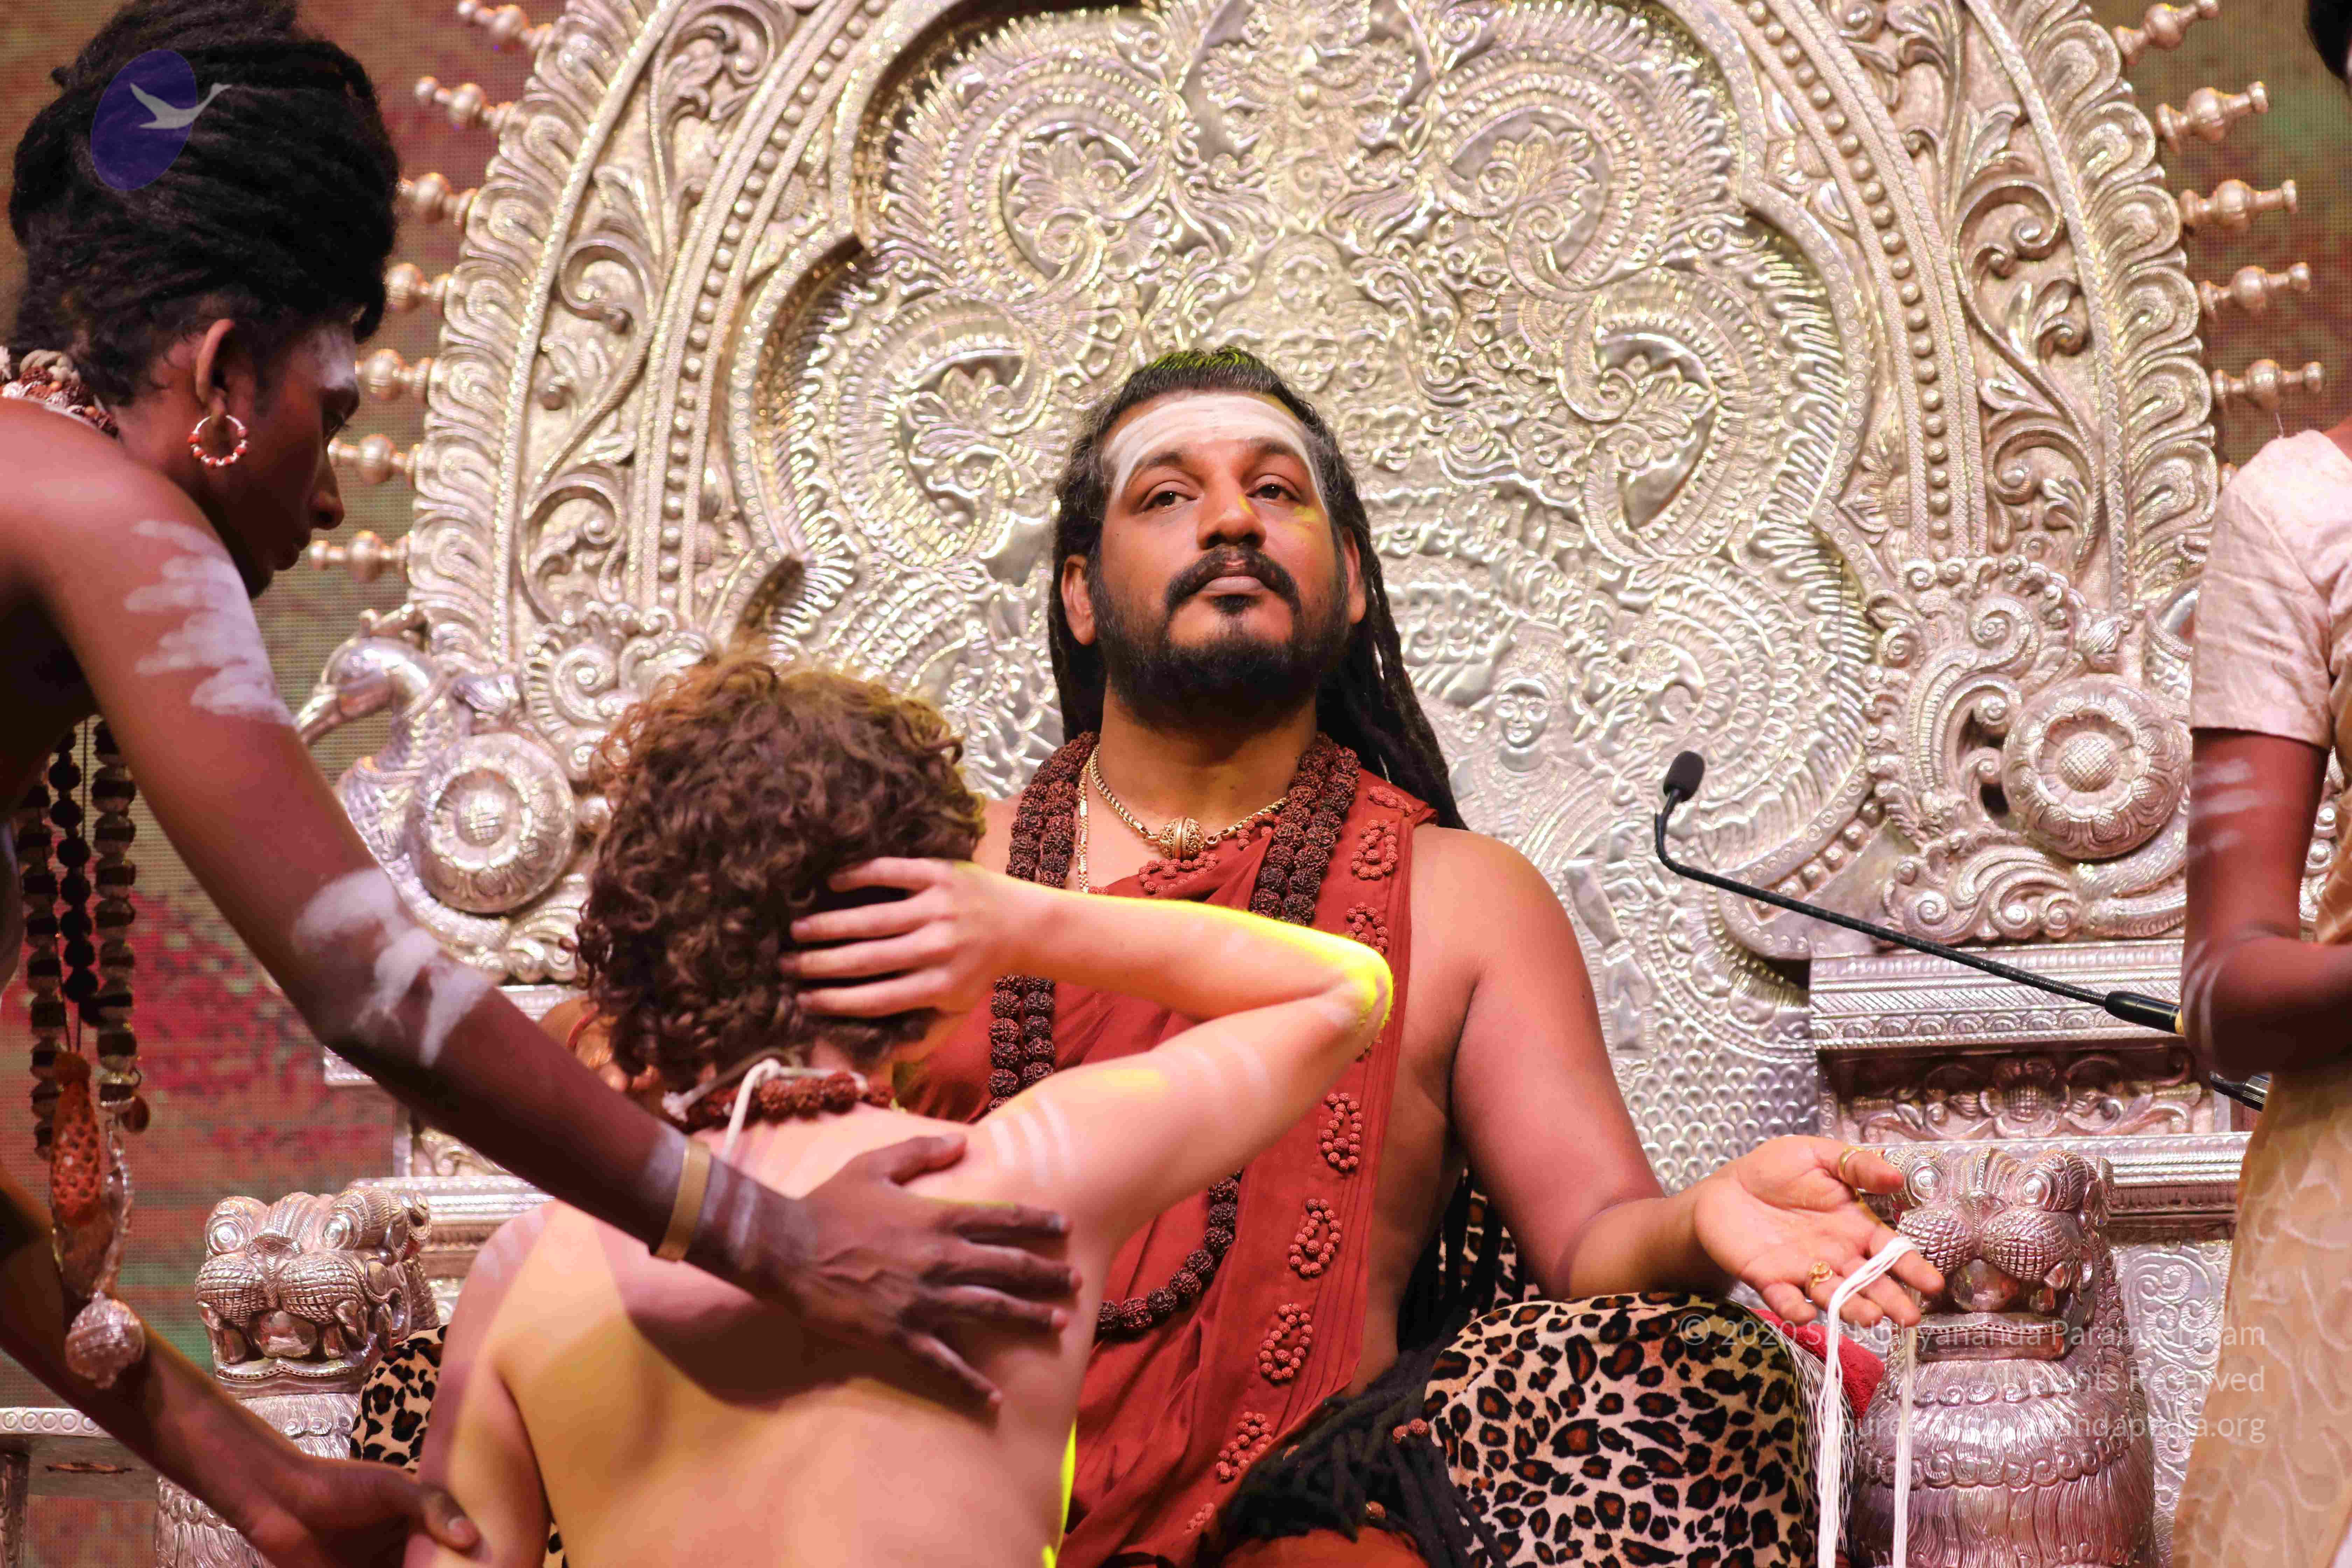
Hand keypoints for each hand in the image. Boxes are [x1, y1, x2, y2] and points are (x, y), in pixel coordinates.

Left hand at [229, 1453, 477, 1567]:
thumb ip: (432, 1506)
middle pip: (431, 1567)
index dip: (467, 1554)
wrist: (279, 1501)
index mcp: (413, 1522)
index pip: (450, 1543)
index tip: (491, 1562)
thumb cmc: (338, 1484)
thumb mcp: (393, 1486)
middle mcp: (396, 1550)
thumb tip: (471, 1537)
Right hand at [765, 1132, 1075, 1408]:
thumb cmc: (829, 1204)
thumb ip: (922, 1152)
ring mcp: (922, 1301)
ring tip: (1060, 1324)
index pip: (1003, 1220)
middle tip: (1078, 1282)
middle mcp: (940, 1260)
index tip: (1065, 1229)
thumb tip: (963, 1140)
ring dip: (1028, 1318)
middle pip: (1009, 1268)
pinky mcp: (899, 1334)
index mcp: (937, 1218)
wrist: (786, 1249)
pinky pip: (943, 1362)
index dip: (1038, 1224)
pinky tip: (995, 1398)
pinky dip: (971, 1383)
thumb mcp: (875, 1165)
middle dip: (1047, 1276)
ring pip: (990, 1310)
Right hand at [785, 858, 1035, 1017]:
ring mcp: (940, 908)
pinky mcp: (941, 874)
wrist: (1023, 925)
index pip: (876, 999)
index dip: (834, 1001)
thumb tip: (877, 1057)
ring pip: (872, 918)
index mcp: (940, 986)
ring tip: (797, 930)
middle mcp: (939, 948)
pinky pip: (891, 872)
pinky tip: (831, 883)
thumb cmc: (978, 972)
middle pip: (867, 959)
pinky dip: (858, 876)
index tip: (802, 999)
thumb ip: (923, 1035)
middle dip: (819, 964)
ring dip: (828, 925)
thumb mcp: (957, 1010)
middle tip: (785, 963)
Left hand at [1687, 1136, 1942, 1329]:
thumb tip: (1896, 1175)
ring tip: (1870, 1317)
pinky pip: (1784, 1298)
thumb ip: (1856, 1165)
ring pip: (1834, 1295)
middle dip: (1890, 1299)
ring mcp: (1804, 1270)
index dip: (1911, 1268)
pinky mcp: (1769, 1279)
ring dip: (1852, 1308)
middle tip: (1908, 1317)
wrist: (1726, 1188)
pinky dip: (1793, 1307)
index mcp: (1853, 1226)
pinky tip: (1803, 1312)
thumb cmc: (1775, 1170)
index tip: (1932, 1285)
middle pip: (1868, 1282)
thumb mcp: (1818, 1156)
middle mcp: (1835, 1255)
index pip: (1889, 1251)